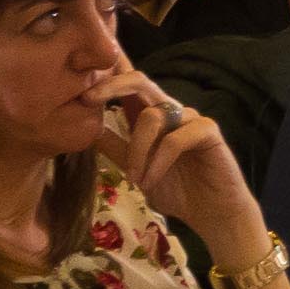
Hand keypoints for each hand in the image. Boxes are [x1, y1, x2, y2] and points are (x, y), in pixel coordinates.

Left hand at [96, 76, 259, 258]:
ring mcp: (190, 118)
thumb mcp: (134, 168)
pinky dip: (158, 161)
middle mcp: (170, 110)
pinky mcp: (208, 131)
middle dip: (112, 85)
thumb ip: (114, 146)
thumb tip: (85, 127)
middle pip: (140, 81)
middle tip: (87, 98)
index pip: (129, 85)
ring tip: (135, 179)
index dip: (107, 76)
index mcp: (150, 115)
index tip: (78, 85)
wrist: (210, 213)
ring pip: (153, 116)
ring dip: (137, 149)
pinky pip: (175, 138)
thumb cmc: (175, 189)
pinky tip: (151, 181)